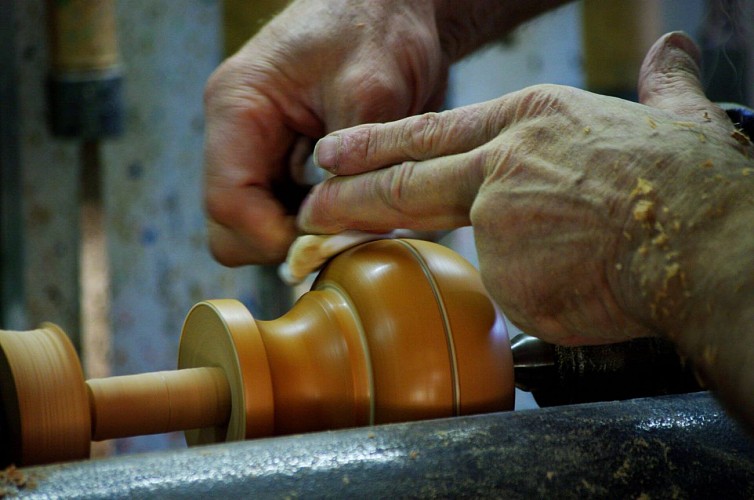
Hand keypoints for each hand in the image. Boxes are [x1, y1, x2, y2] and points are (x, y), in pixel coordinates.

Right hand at [203, 0, 449, 264]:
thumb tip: (338, 229)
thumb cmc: (376, 28)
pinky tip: (352, 206)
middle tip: (341, 233)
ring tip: (354, 215)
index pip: (227, 202)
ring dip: (303, 235)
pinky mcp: (284, 165)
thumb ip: (348, 162)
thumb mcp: (370, 88)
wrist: (391, 8)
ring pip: (257, 228)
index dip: (273, 237)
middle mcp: (238, 136)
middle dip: (283, 241)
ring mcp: (260, 153)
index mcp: (238, 108)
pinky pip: (287, 217)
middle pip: (232, 226)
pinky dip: (317, 225)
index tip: (325, 243)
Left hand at [298, 32, 753, 347]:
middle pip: (405, 181)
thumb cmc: (689, 184)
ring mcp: (495, 220)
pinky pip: (507, 293)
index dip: (378, 143)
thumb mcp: (672, 117)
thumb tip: (673, 52)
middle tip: (311, 206)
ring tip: (431, 255)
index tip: (336, 153)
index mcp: (531, 121)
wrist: (701, 242)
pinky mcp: (502, 275)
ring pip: (463, 244)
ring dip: (445, 251)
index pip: (431, 131)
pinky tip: (570, 288)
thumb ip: (662, 86)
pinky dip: (533, 294)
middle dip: (349, 196)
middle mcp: (501, 165)